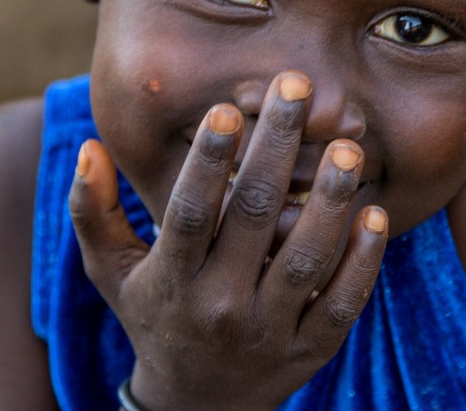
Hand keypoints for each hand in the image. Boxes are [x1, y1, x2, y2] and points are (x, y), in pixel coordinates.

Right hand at [68, 71, 387, 410]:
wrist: (196, 403)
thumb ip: (92, 212)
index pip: (189, 210)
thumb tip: (88, 148)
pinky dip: (362, 263)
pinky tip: (376, 216)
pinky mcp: (309, 350)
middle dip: (276, 148)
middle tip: (298, 87)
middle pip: (252, 217)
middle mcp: (219, 304)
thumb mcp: (112, 272)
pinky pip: (341, 305)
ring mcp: (268, 330)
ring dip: (329, 203)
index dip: (209, 159)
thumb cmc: (153, 316)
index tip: (228, 105)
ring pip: (304, 261)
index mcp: (171, 279)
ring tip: (349, 150)